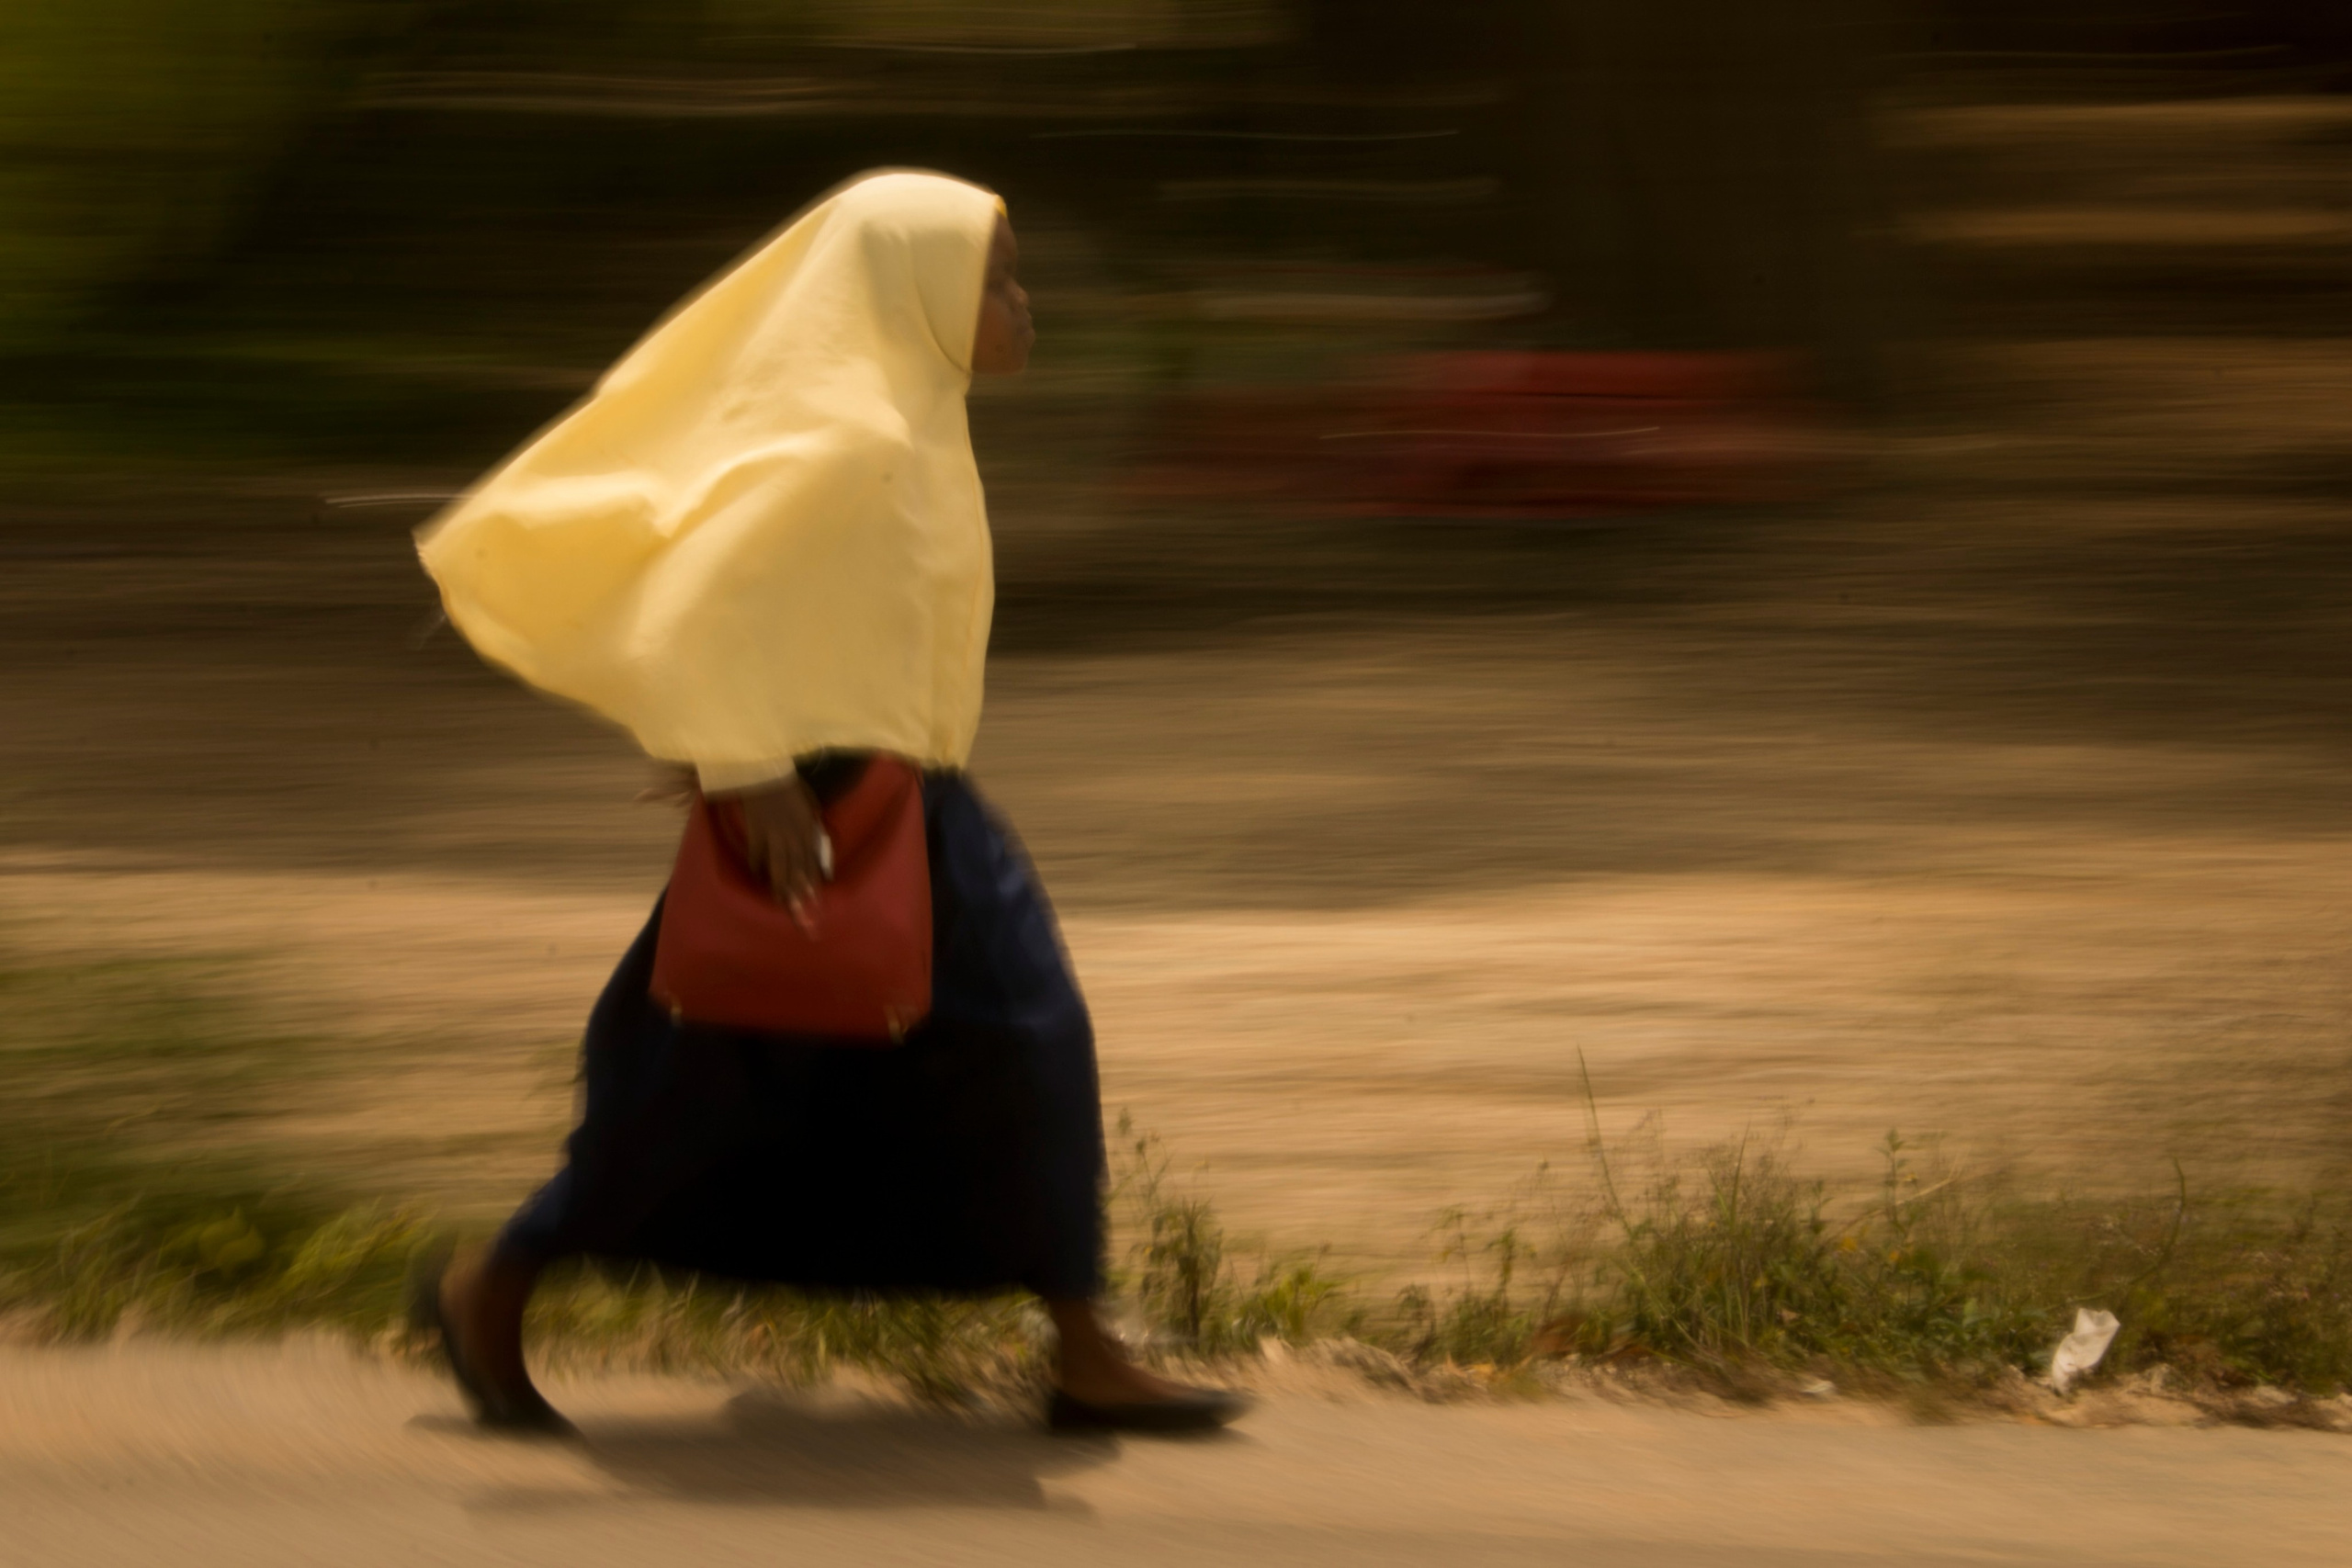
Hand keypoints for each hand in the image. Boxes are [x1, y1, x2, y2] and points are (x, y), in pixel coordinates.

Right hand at [729, 775, 829, 910]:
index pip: (813, 865)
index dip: (814, 886)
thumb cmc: (791, 787)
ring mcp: (774, 838)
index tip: (816, 905)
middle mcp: (794, 838)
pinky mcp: (756, 834)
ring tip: (782, 907)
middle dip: (801, 898)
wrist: (766, 773)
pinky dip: (758, 868)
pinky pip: (758, 857)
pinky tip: (759, 879)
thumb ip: (813, 829)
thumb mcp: (810, 806)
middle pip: (798, 873)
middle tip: (802, 920)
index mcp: (809, 831)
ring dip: (782, 891)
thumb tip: (816, 847)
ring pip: (779, 870)